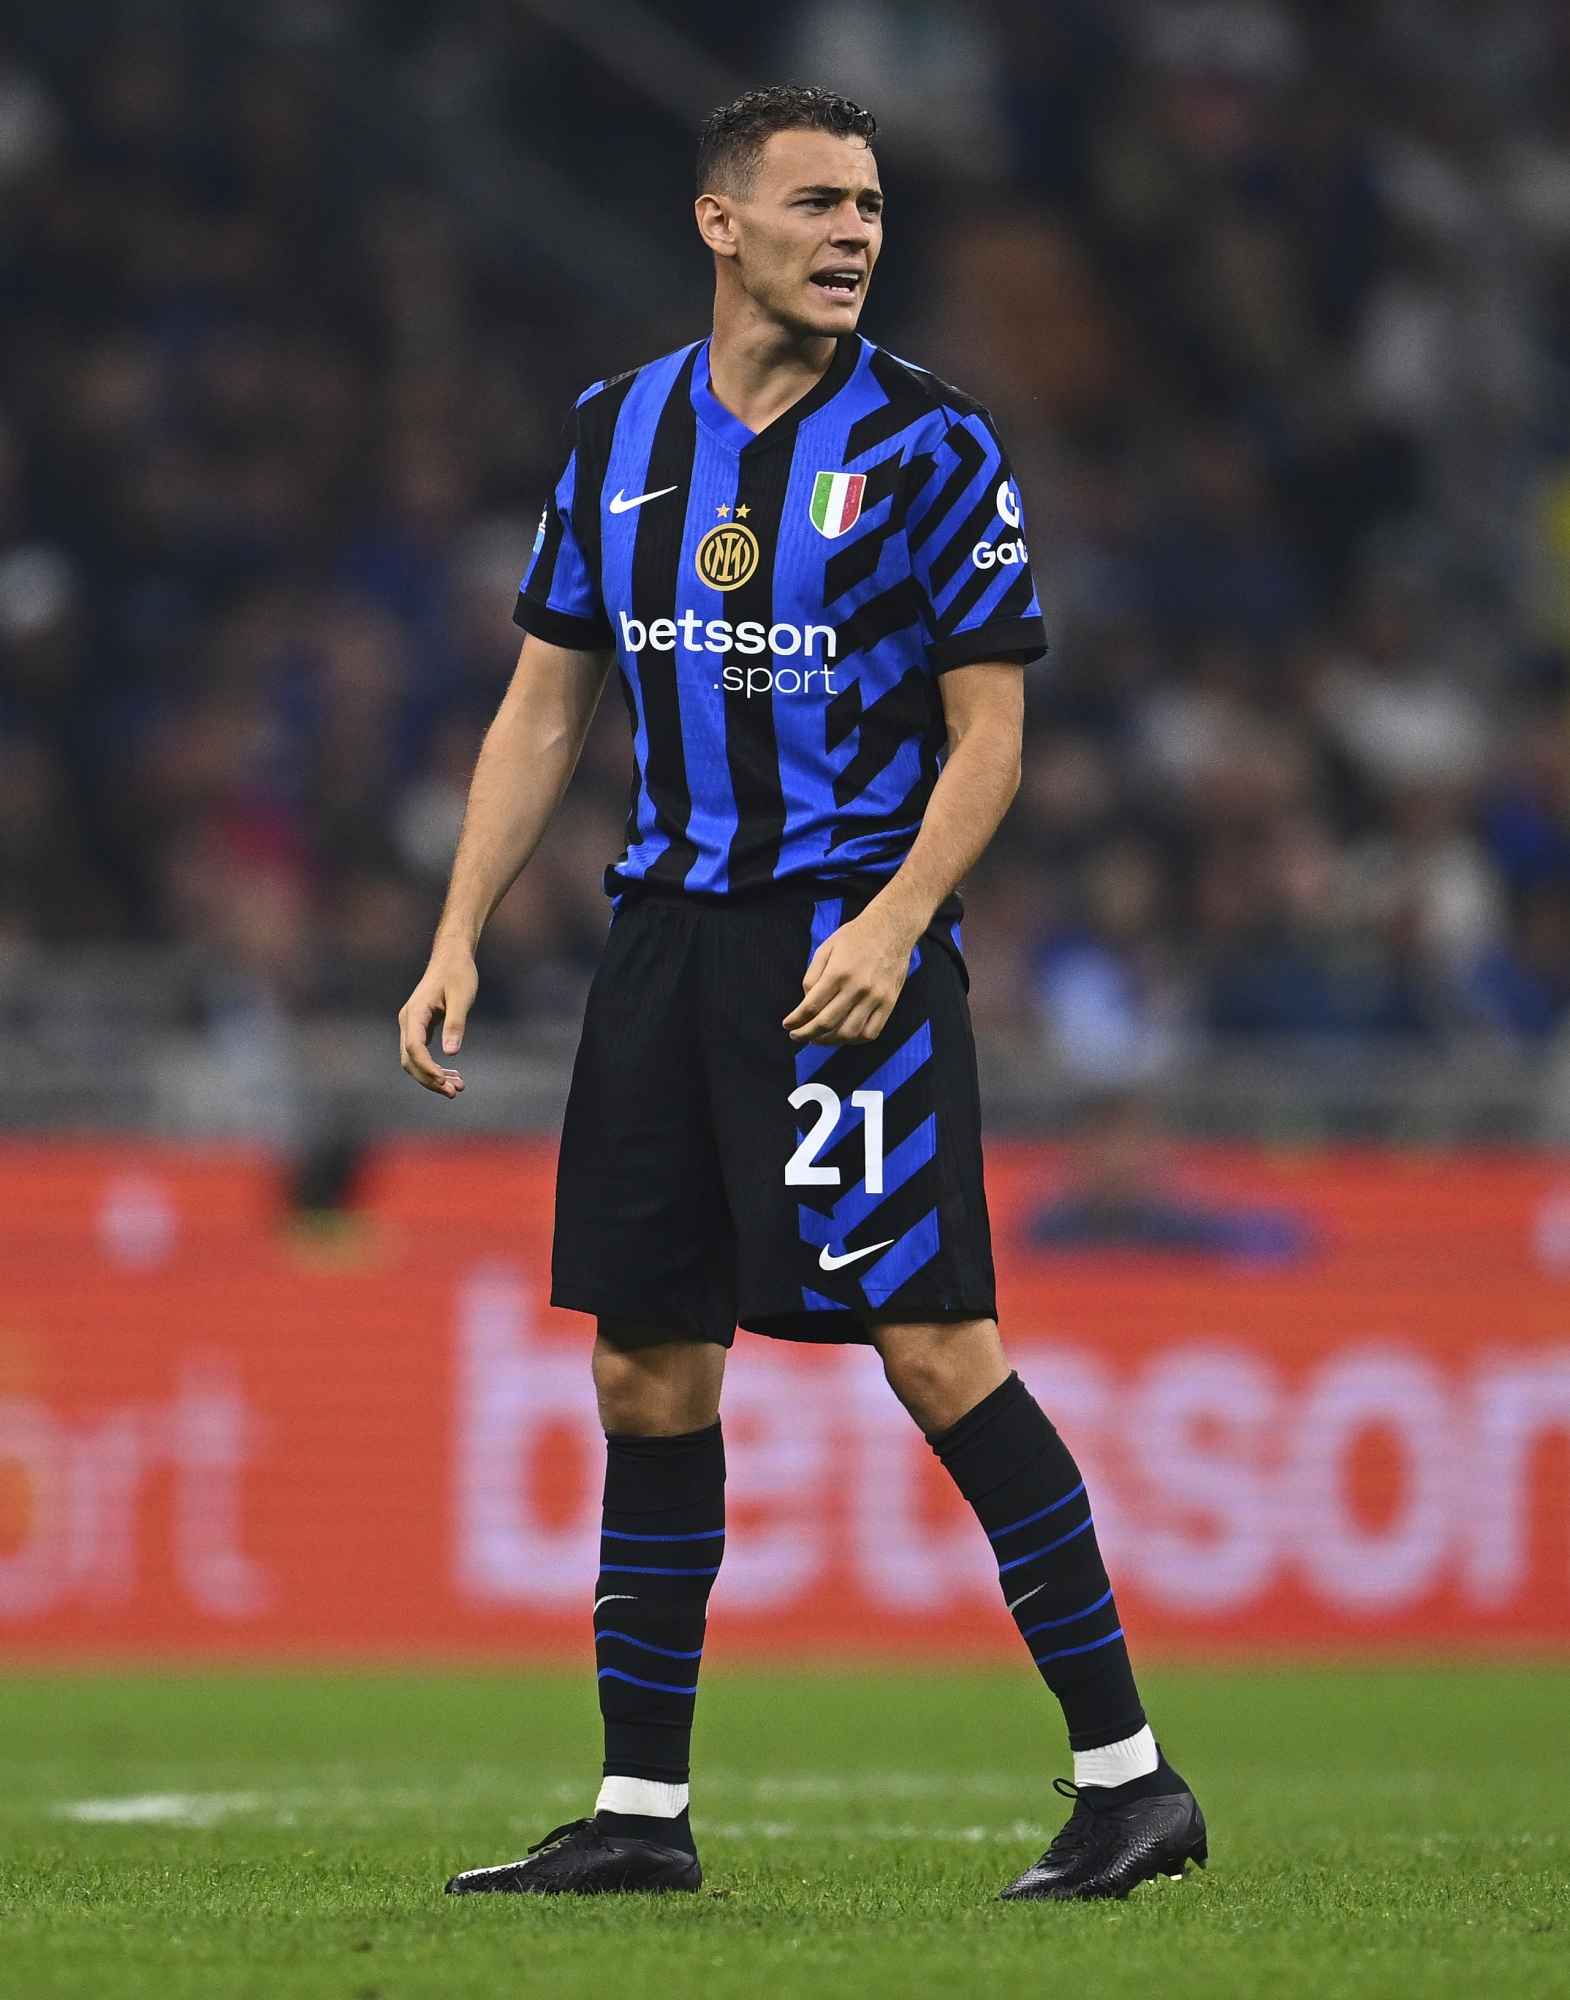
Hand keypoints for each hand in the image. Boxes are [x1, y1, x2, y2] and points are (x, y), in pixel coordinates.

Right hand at [398, 949, 478, 1095]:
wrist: (452, 958)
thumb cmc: (458, 974)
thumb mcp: (461, 997)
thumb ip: (455, 1024)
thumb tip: (451, 1054)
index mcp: (415, 1012)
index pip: (414, 1048)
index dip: (427, 1068)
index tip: (443, 1082)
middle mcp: (408, 1021)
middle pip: (410, 1059)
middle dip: (429, 1079)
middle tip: (454, 1092)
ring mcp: (412, 1025)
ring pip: (414, 1059)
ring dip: (432, 1077)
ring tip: (457, 1088)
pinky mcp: (421, 1027)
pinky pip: (422, 1053)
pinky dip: (434, 1067)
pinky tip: (453, 1076)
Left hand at [783, 905, 919, 1045]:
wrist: (891, 928)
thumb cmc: (855, 937)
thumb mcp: (826, 948)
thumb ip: (812, 976)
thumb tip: (806, 1003)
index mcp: (838, 972)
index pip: (812, 1006)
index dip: (796, 1020)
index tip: (788, 1025)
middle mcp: (857, 987)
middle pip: (827, 1023)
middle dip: (807, 1034)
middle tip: (797, 1036)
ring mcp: (875, 997)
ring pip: (848, 1033)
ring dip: (829, 1041)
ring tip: (818, 1039)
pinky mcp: (889, 1003)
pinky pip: (871, 1032)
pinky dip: (854, 1040)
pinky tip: (844, 1036)